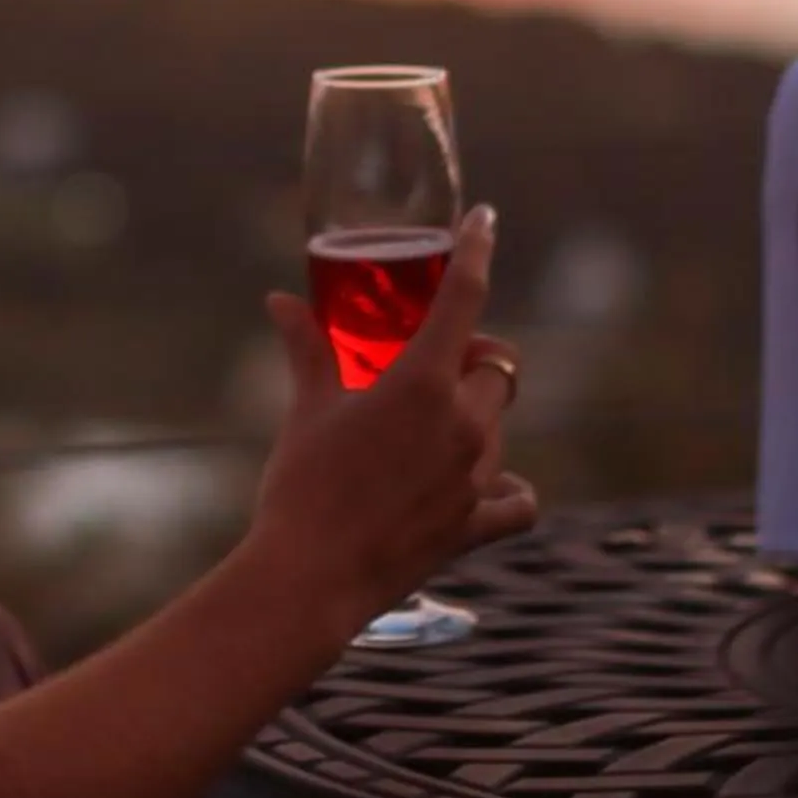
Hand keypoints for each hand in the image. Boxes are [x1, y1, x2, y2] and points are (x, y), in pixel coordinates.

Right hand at [250, 205, 539, 624]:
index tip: (485, 221)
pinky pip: (516, 498)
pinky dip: (507, 487)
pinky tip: (483, 483)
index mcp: (422, 383)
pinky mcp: (475, 525)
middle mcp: (463, 424)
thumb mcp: (306, 408)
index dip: (477, 251)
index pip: (465, 298)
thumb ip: (306, 347)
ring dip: (477, 415)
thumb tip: (281, 301)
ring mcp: (475, 477)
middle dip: (473, 357)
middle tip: (435, 361)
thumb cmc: (302, 486)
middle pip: (496, 368)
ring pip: (500, 425)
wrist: (308, 576)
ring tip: (433, 427)